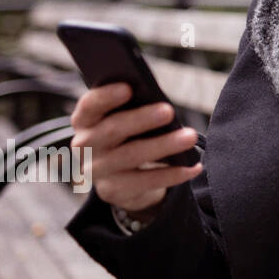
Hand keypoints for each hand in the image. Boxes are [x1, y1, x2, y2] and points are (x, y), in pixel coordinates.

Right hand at [69, 81, 201, 217]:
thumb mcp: (125, 119)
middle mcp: (85, 145)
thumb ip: (134, 107)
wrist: (121, 177)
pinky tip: (194, 167)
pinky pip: (145, 182)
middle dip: (141, 119)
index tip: (128, 88)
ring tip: (190, 137)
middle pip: (112, 130)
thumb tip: (160, 102)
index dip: (106, 96)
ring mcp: (97, 170)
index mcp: (86, 120)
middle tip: (168, 111)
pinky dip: (172, 174)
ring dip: (163, 145)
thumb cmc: (129, 134)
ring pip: (130, 156)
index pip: (89, 106)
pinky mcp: (113, 191)